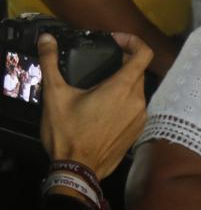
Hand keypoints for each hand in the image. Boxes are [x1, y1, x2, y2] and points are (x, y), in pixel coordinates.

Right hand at [38, 31, 149, 177]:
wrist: (77, 170)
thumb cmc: (67, 134)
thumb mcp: (54, 95)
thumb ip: (50, 63)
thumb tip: (46, 39)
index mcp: (122, 88)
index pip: (144, 53)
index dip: (133, 41)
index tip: (116, 41)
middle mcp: (138, 100)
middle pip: (138, 71)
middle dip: (123, 63)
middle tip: (102, 64)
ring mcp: (140, 116)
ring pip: (137, 89)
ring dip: (123, 83)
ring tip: (100, 86)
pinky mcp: (138, 130)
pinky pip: (136, 107)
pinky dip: (124, 101)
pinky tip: (105, 107)